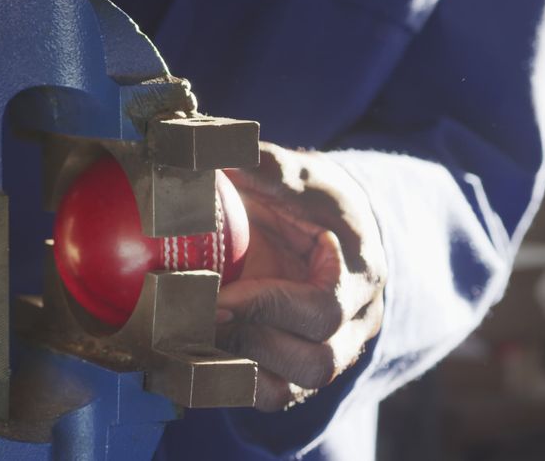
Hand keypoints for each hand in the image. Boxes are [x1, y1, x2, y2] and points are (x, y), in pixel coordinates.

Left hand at [216, 142, 386, 411]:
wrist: (328, 230)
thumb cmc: (314, 200)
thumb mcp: (302, 175)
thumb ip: (267, 165)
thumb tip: (212, 148)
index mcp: (359, 276)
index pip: (326, 308)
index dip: (270, 307)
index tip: (218, 297)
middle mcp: (350, 326)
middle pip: (316, 360)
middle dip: (251, 341)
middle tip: (199, 317)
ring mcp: (323, 352)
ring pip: (293, 388)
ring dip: (237, 367)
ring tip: (191, 338)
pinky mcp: (292, 370)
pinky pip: (268, 396)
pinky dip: (227, 384)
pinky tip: (185, 360)